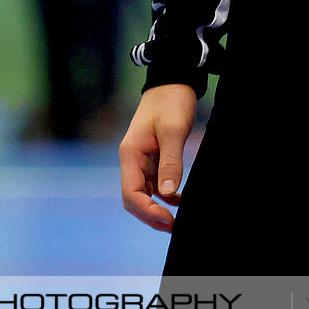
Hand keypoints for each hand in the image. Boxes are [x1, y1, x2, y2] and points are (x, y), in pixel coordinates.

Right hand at [119, 85, 195, 232]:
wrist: (172, 80)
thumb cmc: (171, 101)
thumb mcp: (173, 130)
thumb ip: (170, 162)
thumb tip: (167, 194)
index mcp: (130, 154)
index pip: (131, 193)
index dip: (148, 211)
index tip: (169, 220)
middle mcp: (131, 159)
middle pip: (134, 198)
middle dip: (151, 216)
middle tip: (174, 227)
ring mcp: (141, 160)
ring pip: (143, 194)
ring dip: (157, 209)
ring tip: (176, 221)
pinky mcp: (152, 158)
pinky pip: (153, 184)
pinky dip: (163, 197)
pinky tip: (178, 200)